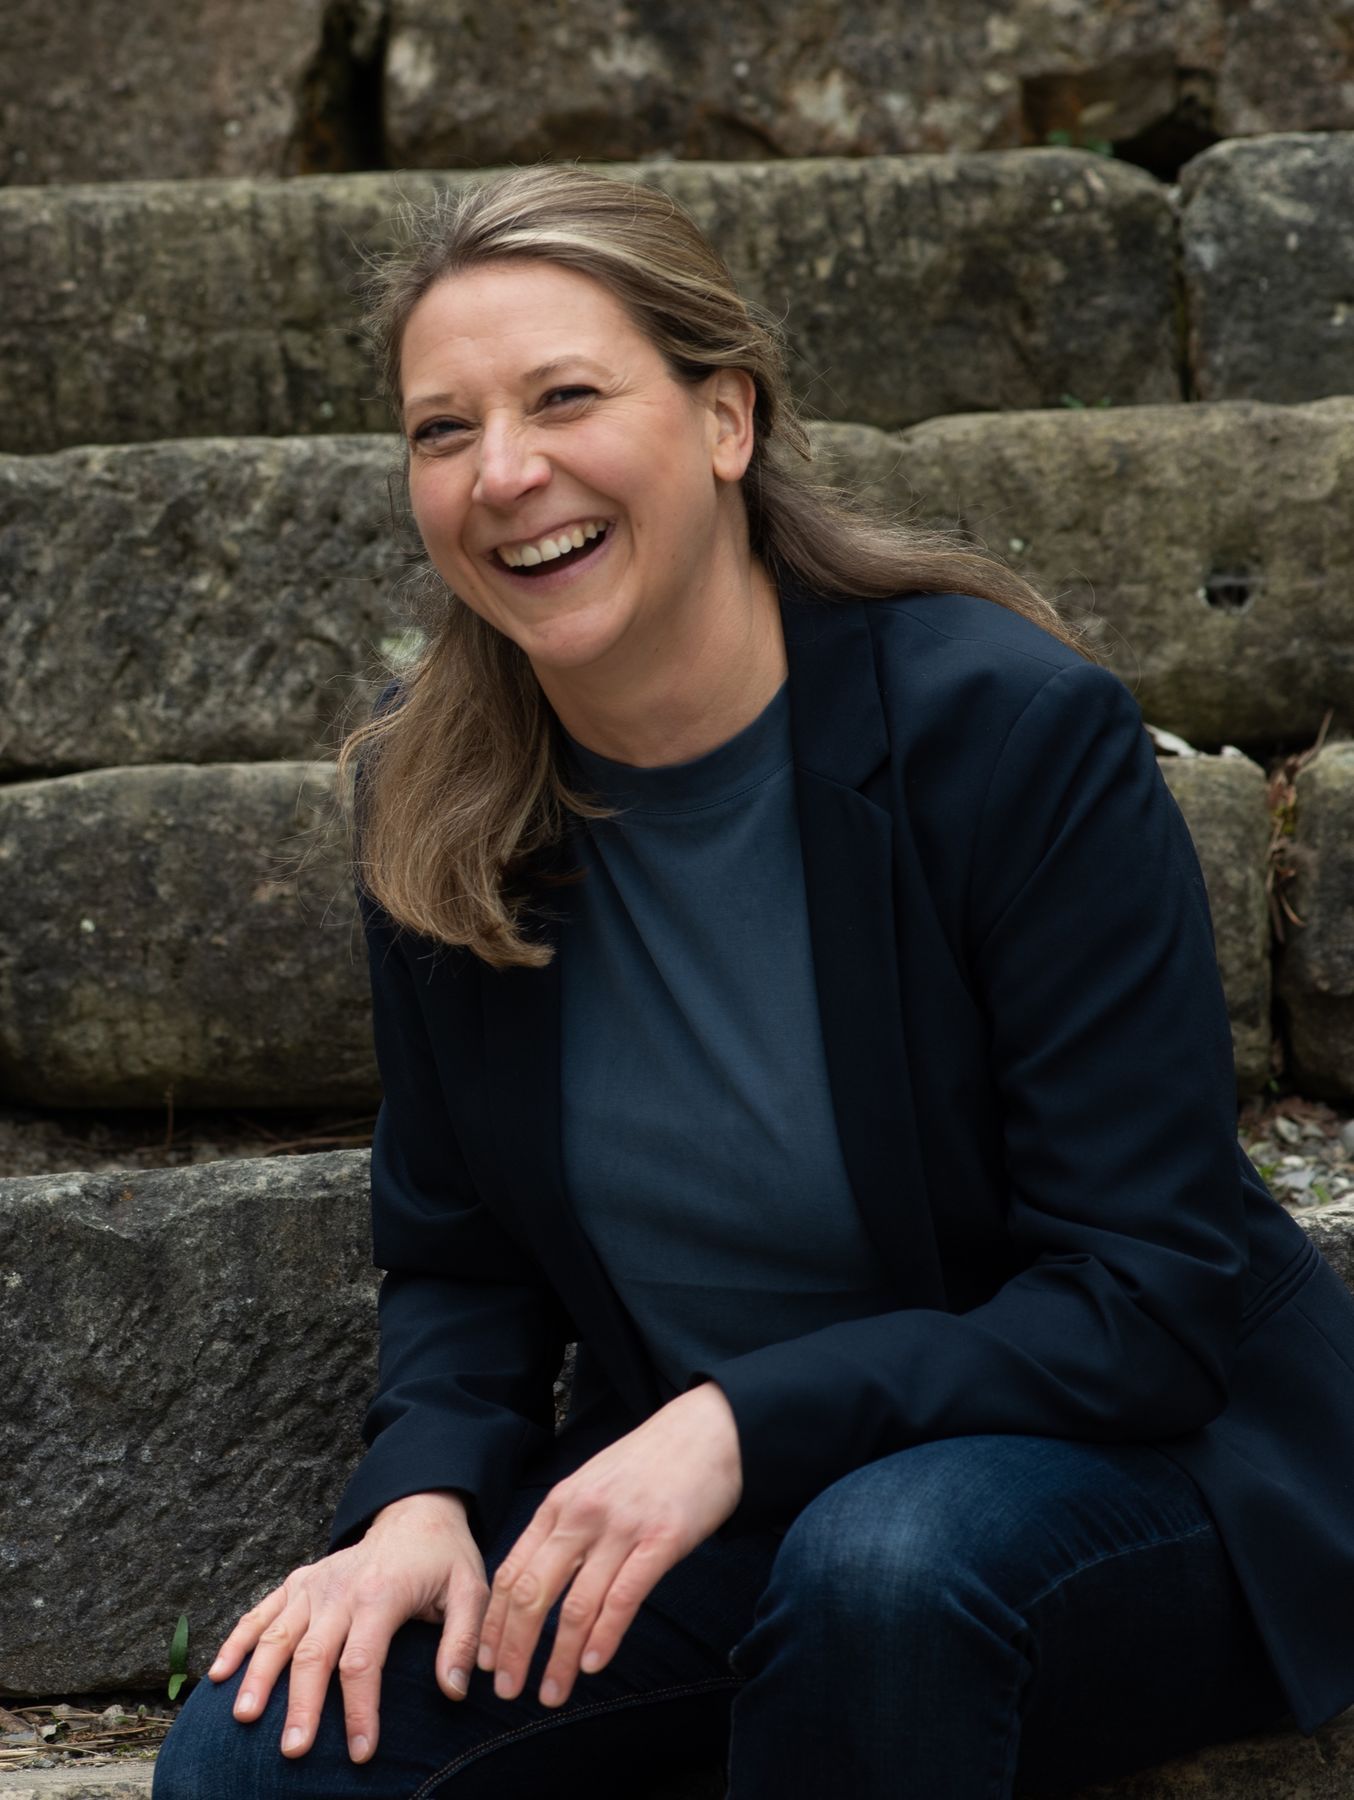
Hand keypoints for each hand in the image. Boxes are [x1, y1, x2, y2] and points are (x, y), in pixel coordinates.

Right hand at [207, 1489, 486, 1763]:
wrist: (416, 1513)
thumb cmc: (444, 1560)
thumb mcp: (471, 1589)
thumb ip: (464, 1639)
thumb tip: (454, 1690)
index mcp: (382, 1594)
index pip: (364, 1661)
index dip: (360, 1710)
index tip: (360, 1753)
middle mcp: (340, 1589)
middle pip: (314, 1654)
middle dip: (301, 1704)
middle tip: (293, 1751)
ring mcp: (314, 1584)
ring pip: (278, 1634)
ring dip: (258, 1676)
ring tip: (243, 1718)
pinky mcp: (298, 1582)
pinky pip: (260, 1612)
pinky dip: (237, 1641)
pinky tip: (219, 1675)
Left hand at [477, 1381, 741, 1709]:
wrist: (707, 1430)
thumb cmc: (650, 1463)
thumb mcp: (593, 1484)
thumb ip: (565, 1526)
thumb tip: (537, 1580)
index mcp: (560, 1504)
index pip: (512, 1571)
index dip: (495, 1622)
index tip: (486, 1660)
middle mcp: (583, 1515)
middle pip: (532, 1592)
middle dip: (515, 1648)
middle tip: (508, 1690)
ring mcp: (622, 1528)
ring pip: (576, 1604)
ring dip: (558, 1658)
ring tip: (550, 1694)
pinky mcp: (662, 1540)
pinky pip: (624, 1597)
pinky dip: (605, 1637)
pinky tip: (593, 1665)